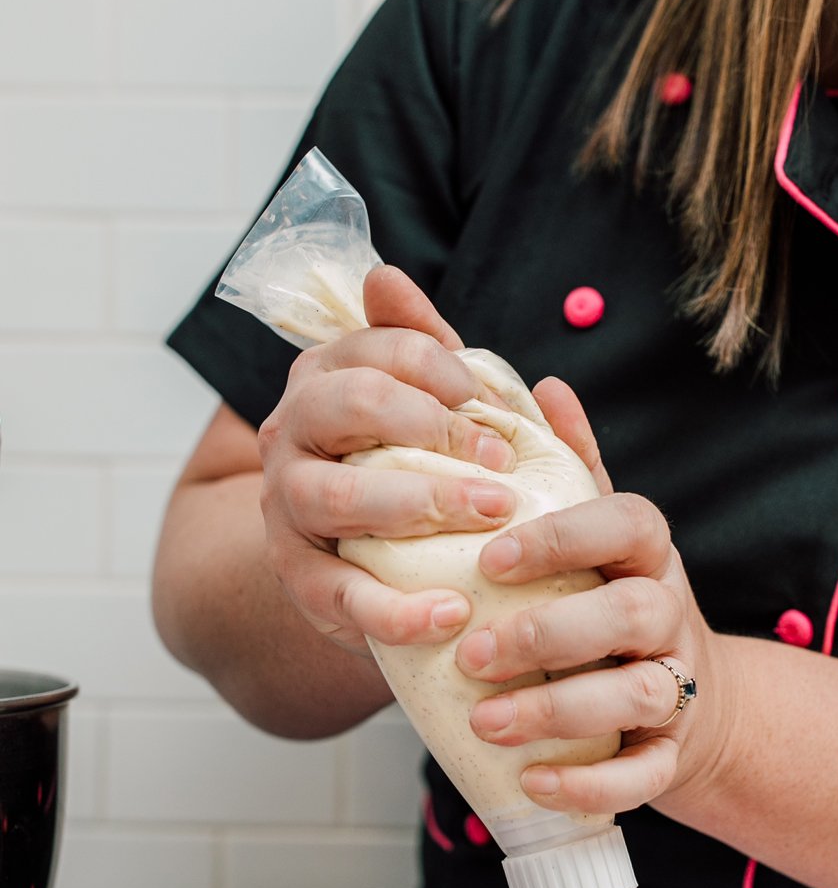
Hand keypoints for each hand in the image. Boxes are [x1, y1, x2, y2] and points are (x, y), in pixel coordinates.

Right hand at [256, 267, 517, 651]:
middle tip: (501, 461)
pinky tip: (453, 610)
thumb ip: (426, 349)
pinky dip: (397, 608)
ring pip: (333, 494)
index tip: (481, 395)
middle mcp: (293, 432)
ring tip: (491, 517)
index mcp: (328, 379)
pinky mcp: (300, 578)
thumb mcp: (432, 406)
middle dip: (428, 425)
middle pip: (344, 404)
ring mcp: (287, 506)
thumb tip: (386, 277)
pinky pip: (341, 593)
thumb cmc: (420, 467)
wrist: (368, 559)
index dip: (432, 364)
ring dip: (416, 503)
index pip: (371, 346)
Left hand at [455, 379, 727, 815]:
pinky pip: (645, 775)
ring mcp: (678, 686)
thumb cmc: (613, 603)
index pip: (626, 523)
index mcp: (647, 552)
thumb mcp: (598, 533)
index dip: (564, 537)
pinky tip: (532, 781)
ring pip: (639, 695)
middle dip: (550, 632)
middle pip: (632, 611)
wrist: (693, 704)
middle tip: (472, 651)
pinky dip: (592, 784)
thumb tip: (539, 381)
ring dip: (560, 710)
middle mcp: (670, 614)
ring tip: (487, 720)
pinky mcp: (672, 756)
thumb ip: (567, 464)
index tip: (490, 557)